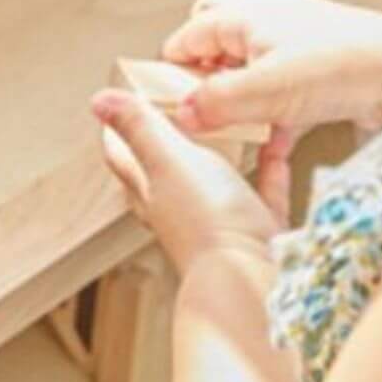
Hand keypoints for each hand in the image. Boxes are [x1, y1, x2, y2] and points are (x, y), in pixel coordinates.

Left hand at [91, 89, 281, 276]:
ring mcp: (220, 220)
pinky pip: (266, 189)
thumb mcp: (167, 161)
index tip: (120, 103)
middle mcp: (180, 208)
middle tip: (179, 102)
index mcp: (150, 192)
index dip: (118, 131)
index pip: (124, 157)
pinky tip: (281, 140)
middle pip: (167, 168)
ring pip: (218, 178)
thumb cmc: (204, 222)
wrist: (252, 279)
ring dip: (223, 149)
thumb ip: (140, 128)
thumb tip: (100, 101)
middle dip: (170, 138)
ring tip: (232, 116)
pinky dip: (272, 164)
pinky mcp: (259, 228)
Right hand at [161, 0, 381, 137]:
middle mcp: (266, 19)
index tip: (164, 105)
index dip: (172, 72)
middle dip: (201, 72)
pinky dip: (270, 111)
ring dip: (237, 95)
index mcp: (245, 13)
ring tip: (233, 126)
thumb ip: (216, 102)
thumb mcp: (267, 90)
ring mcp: (293, 41)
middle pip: (213, 36)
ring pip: (247, 64)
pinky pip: (278, 86)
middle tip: (196, 105)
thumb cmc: (346, 65)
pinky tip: (273, 140)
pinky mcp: (317, 67)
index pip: (186, 37)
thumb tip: (180, 115)